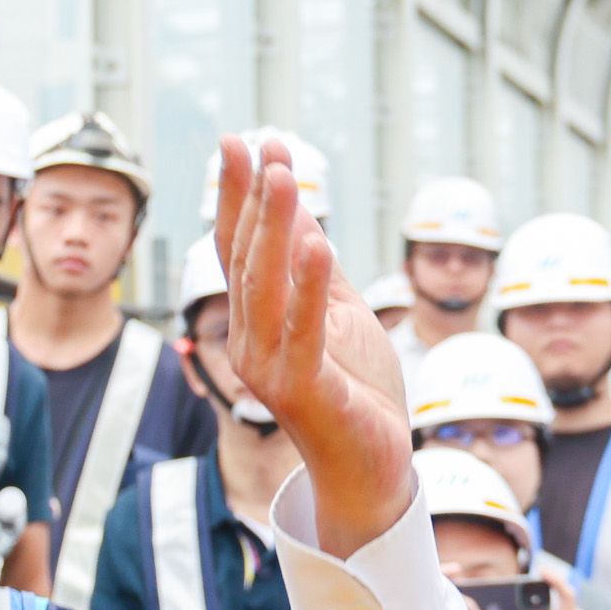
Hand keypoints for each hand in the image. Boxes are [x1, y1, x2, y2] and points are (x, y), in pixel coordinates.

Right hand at [211, 136, 416, 552]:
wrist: (372, 467)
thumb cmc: (357, 391)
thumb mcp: (341, 313)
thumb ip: (319, 268)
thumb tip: (300, 211)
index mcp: (258, 320)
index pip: (240, 247)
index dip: (238, 194)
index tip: (242, 142)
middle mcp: (251, 340)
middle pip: (249, 259)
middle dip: (257, 200)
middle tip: (268, 147)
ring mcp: (270, 368)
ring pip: (267, 287)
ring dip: (275, 229)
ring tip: (284, 177)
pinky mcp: (303, 390)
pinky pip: (304, 331)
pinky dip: (309, 288)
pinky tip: (316, 244)